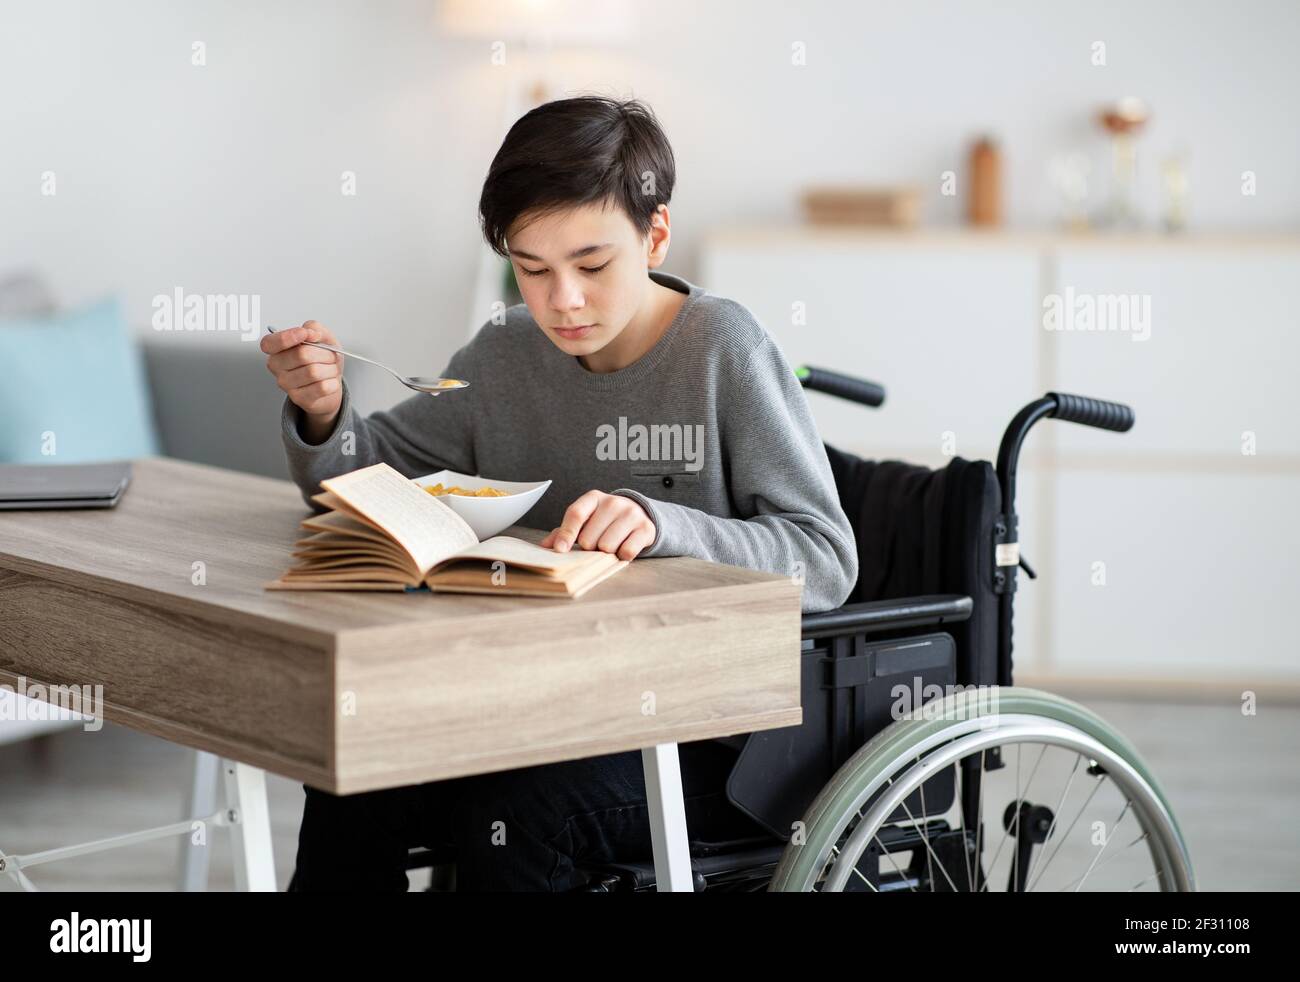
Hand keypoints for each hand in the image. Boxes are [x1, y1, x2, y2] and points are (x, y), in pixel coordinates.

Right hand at [261, 321, 343, 439]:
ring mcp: (286, 384)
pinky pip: (322, 387)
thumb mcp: (322, 338)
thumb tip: (310, 332)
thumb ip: (314, 328)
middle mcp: (277, 366)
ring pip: (313, 372)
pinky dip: (333, 382)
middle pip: (301, 354)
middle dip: (324, 353)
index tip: (305, 333)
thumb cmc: (322, 360)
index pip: (270, 343)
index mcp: (277, 349)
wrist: (330, 383)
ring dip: (331, 368)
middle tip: (330, 356)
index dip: (287, 337)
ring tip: (331, 368)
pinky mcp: (299, 398)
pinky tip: (330, 381)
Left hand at [540, 491, 654, 560]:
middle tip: (597, 542)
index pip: (575, 514)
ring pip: (607, 547)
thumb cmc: (605, 520)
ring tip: (611, 543)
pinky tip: (624, 546)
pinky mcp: (645, 528)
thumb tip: (545, 546)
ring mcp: (631, 514)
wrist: (639, 514)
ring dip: (606, 552)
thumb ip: (564, 531)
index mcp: (593, 498)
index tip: (560, 549)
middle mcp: (612, 502)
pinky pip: (627, 552)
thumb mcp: (585, 520)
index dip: (566, 533)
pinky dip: (622, 556)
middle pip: (589, 538)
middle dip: (590, 547)